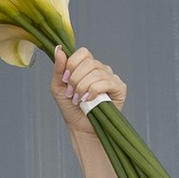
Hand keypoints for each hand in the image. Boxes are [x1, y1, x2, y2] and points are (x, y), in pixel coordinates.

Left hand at [54, 43, 134, 177]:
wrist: (81, 129)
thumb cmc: (70, 109)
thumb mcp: (59, 88)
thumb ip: (58, 68)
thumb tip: (58, 48)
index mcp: (87, 67)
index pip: (82, 53)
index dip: (72, 64)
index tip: (65, 80)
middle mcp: (101, 70)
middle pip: (89, 61)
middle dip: (75, 79)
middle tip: (72, 94)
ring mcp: (111, 78)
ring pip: (96, 72)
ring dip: (83, 87)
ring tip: (79, 100)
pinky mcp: (119, 89)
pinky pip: (106, 81)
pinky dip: (94, 90)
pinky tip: (89, 100)